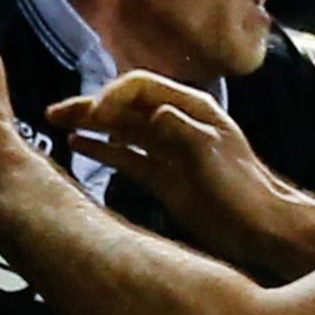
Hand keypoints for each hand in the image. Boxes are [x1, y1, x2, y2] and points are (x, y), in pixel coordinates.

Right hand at [48, 71, 291, 263]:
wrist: (259, 227)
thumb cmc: (242, 187)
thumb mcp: (211, 151)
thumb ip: (179, 127)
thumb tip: (151, 115)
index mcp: (190, 107)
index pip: (139, 88)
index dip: (112, 96)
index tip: (93, 114)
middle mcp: (175, 122)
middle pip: (125, 106)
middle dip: (90, 106)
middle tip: (55, 113)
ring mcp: (165, 150)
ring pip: (120, 130)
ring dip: (90, 125)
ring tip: (58, 123)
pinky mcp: (160, 176)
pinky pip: (125, 156)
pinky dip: (101, 149)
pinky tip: (78, 145)